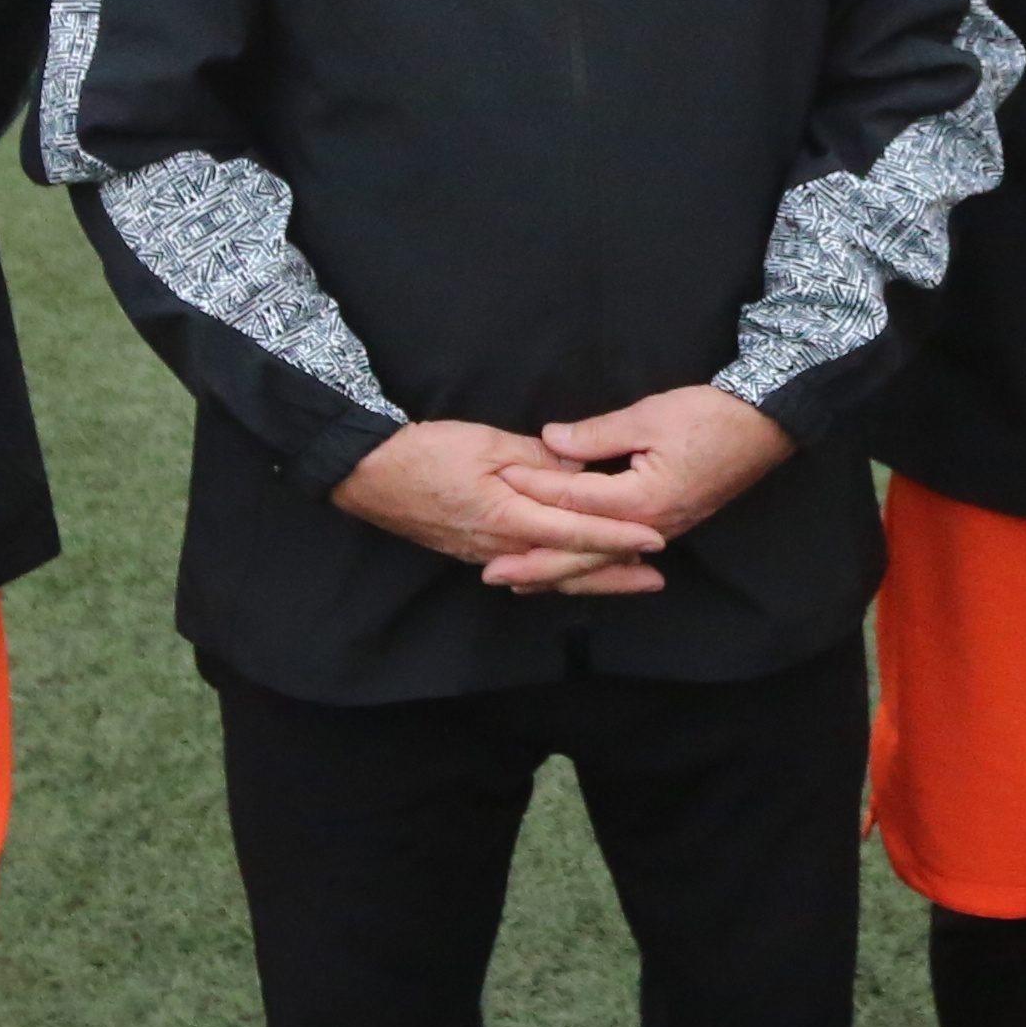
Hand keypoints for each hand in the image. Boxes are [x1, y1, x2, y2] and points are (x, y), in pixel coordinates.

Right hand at [332, 419, 673, 594]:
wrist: (369, 474)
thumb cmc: (425, 452)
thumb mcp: (488, 444)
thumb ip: (539, 461)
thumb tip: (580, 472)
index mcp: (508, 517)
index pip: (577, 533)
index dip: (618, 538)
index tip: (655, 541)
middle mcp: (500, 547)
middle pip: (569, 567)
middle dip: (614, 573)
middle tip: (656, 578)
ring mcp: (485, 555)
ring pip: (549, 574)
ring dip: (590, 579)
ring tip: (627, 582)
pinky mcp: (474, 553)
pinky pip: (526, 571)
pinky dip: (556, 576)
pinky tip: (571, 577)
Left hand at [499, 385, 795, 586]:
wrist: (766, 425)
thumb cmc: (710, 417)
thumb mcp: (649, 416)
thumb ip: (596, 435)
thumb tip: (550, 441)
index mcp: (641, 500)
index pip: (573, 500)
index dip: (532, 489)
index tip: (496, 485)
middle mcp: (650, 527)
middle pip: (583, 554)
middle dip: (536, 564)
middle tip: (492, 574)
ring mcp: (662, 531)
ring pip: (601, 563)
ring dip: (560, 574)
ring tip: (521, 583)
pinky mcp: (668, 525)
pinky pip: (620, 555)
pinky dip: (591, 565)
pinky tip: (573, 569)